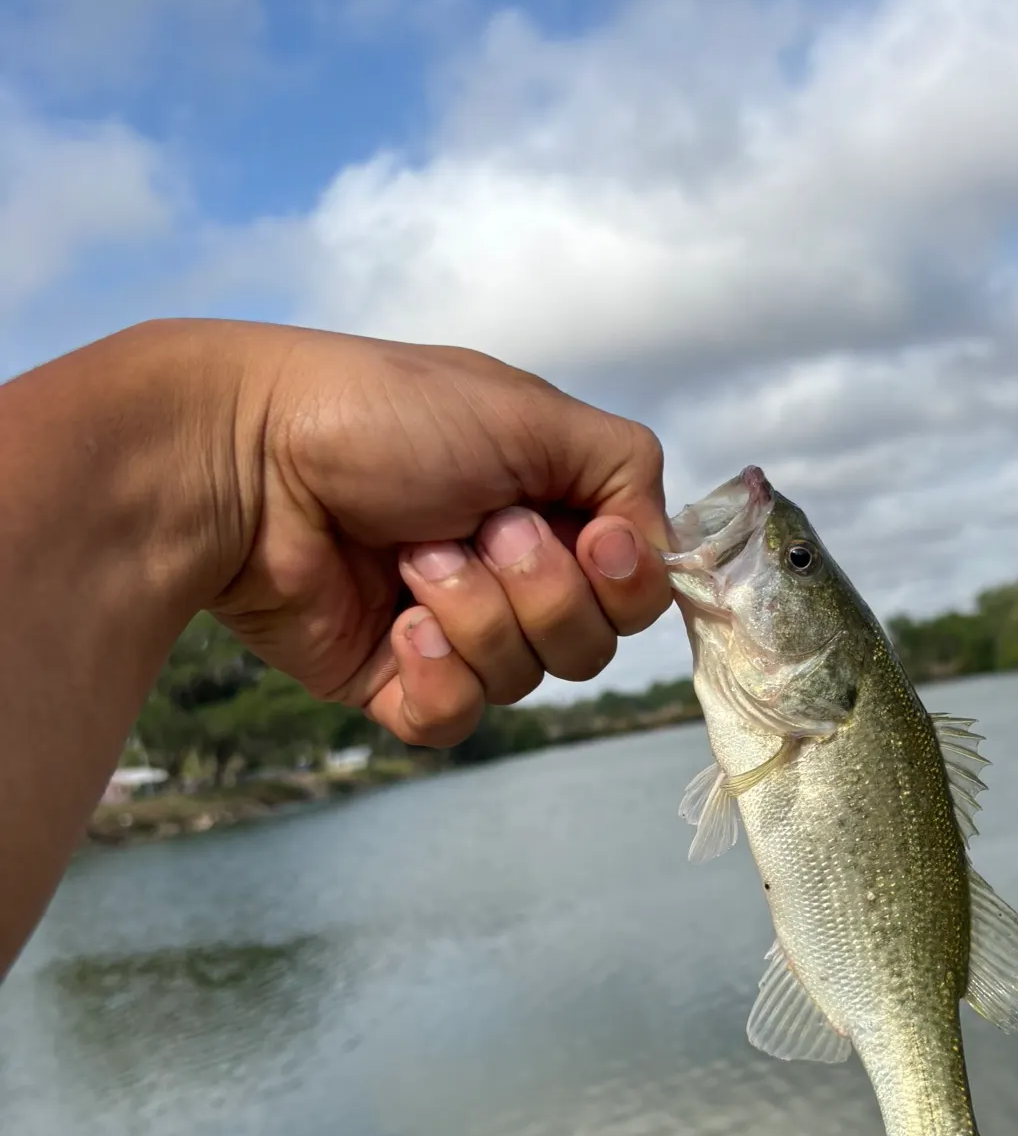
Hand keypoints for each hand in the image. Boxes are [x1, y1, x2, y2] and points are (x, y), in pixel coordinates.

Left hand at [207, 323, 670, 745]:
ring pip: (525, 678)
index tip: (590, 539)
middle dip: (539, 588)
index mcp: (553, 505)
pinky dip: (437, 677)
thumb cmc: (386, 417)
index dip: (626, 578)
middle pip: (593, 642)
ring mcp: (457, 629)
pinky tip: (398, 629)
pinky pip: (456, 720)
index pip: (639, 584)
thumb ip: (628, 471)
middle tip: (475, 526)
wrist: (245, 459)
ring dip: (474, 613)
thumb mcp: (532, 415)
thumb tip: (653, 550)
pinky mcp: (396, 680)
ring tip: (410, 555)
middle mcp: (515, 570)